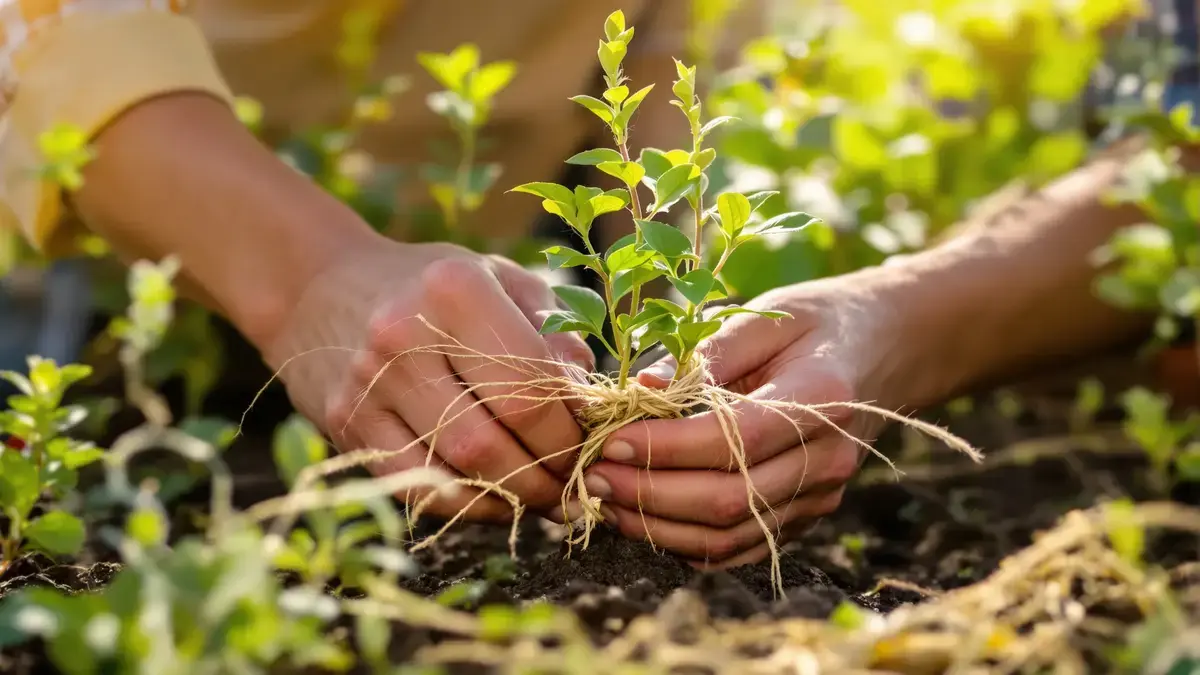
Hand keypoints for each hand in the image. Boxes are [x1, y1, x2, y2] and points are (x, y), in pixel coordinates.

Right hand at [261, 238, 595, 521]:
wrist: (322, 287)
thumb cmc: (434, 286)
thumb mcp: (501, 282)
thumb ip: (554, 333)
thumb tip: (591, 401)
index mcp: (454, 291)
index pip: (530, 387)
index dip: (571, 430)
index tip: (593, 443)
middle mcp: (402, 337)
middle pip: (493, 439)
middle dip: (548, 474)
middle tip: (577, 483)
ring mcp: (367, 386)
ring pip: (457, 473)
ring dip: (515, 498)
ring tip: (548, 498)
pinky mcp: (344, 426)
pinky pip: (417, 488)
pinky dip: (468, 506)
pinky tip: (498, 500)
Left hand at [582, 276, 902, 566]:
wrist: (885, 348)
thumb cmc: (815, 321)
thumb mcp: (761, 316)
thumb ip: (702, 354)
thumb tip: (637, 391)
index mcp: (822, 397)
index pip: (731, 440)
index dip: (662, 448)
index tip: (607, 438)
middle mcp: (827, 459)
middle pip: (727, 500)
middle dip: (647, 493)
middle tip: (590, 475)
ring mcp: (820, 496)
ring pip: (728, 536)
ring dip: (656, 525)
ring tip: (604, 498)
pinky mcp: (806, 516)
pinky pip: (738, 547)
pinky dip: (684, 541)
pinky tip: (641, 515)